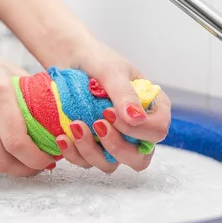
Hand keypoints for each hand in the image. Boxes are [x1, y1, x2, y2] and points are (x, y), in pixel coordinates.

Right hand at [0, 34, 55, 176]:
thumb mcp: (13, 72)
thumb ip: (35, 98)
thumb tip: (62, 124)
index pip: (17, 141)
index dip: (36, 158)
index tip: (49, 158)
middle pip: (1, 159)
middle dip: (24, 169)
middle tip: (39, 166)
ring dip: (9, 166)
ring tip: (24, 160)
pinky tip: (1, 147)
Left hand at [54, 41, 171, 172]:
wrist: (69, 59)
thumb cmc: (96, 59)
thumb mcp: (112, 71)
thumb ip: (125, 94)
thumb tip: (137, 119)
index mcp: (152, 108)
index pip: (158, 131)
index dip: (138, 130)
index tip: (110, 112)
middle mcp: (137, 128)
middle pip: (139, 158)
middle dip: (116, 147)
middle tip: (96, 124)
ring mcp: (115, 139)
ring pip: (112, 164)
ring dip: (91, 151)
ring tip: (74, 126)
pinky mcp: (94, 146)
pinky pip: (88, 162)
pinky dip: (74, 154)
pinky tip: (63, 138)